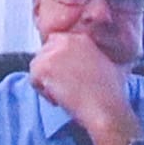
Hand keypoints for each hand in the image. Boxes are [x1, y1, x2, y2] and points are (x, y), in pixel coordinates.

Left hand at [29, 27, 139, 144]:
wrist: (104, 107)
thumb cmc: (109, 93)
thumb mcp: (107, 64)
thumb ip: (91, 56)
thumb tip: (82, 63)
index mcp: (82, 37)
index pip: (57, 42)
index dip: (58, 61)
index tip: (66, 76)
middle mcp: (66, 40)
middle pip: (44, 53)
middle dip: (50, 70)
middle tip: (65, 87)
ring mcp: (53, 52)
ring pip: (37, 67)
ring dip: (46, 82)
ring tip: (65, 93)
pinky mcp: (43, 67)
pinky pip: (33, 80)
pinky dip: (43, 93)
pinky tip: (60, 98)